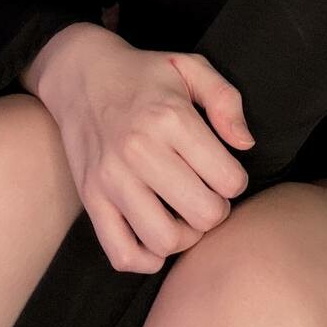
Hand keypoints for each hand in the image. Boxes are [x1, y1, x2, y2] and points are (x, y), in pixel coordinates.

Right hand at [36, 28, 254, 273]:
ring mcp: (110, 178)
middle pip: (203, 215)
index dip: (236, 181)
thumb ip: (226, 100)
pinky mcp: (90, 198)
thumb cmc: (144, 73)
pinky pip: (122, 254)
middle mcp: (138, 150)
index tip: (225, 172)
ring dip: (185, 236)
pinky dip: (146, 259)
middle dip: (216, 210)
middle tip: (208, 193)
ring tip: (185, 215)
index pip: (228, 180)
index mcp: (170, 118)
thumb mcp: (190, 67)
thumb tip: (245, 144)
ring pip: (165, 241)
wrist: (80, 73)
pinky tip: (157, 234)